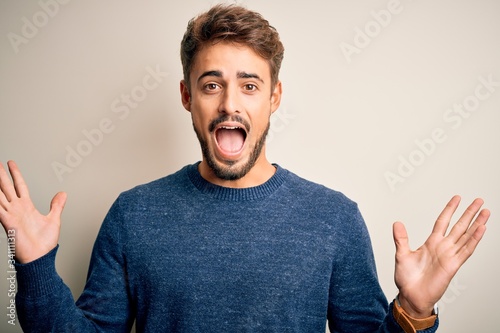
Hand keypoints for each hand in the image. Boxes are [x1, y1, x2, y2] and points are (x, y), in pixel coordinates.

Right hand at [0, 160, 66, 263]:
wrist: (39, 257)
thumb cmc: (44, 243)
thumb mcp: (53, 219)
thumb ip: (56, 206)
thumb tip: (62, 193)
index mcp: (27, 207)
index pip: (19, 186)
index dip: (16, 174)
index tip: (10, 163)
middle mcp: (16, 209)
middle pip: (7, 187)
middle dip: (1, 175)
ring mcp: (10, 215)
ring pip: (0, 195)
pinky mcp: (7, 222)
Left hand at [393, 195, 489, 317]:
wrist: (411, 296)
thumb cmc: (407, 278)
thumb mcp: (401, 254)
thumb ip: (401, 238)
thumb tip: (396, 223)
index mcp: (431, 243)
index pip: (443, 222)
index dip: (450, 210)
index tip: (457, 198)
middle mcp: (443, 247)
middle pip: (459, 226)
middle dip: (469, 213)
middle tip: (478, 201)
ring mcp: (449, 256)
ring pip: (466, 236)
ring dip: (476, 224)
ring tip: (485, 212)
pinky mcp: (453, 265)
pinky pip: (466, 250)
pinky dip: (474, 239)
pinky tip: (481, 228)